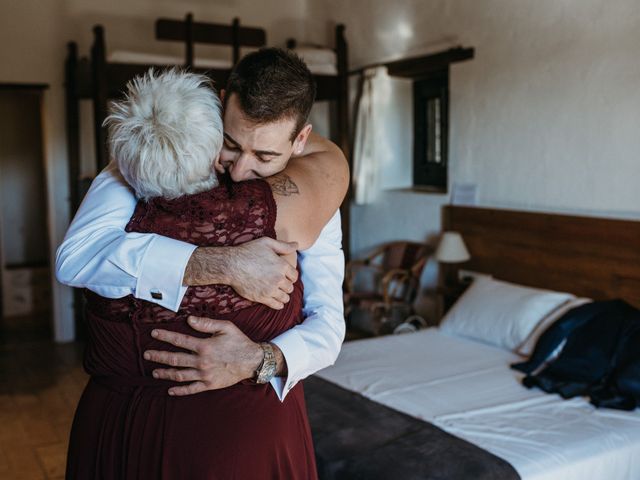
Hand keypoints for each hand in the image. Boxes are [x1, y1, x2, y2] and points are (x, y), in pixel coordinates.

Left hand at [144, 316, 263, 395]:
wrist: (253, 361)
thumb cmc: (239, 341)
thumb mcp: (225, 327)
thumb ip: (206, 324)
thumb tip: (189, 320)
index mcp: (204, 346)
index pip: (179, 340)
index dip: (165, 336)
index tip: (153, 334)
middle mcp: (201, 361)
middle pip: (175, 359)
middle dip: (158, 356)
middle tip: (146, 354)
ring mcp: (204, 374)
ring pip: (179, 375)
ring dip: (165, 373)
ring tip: (154, 371)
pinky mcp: (209, 384)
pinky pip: (191, 389)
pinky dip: (179, 390)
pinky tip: (169, 390)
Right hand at [227, 237, 298, 308]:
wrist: (231, 265)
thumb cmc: (248, 252)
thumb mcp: (266, 243)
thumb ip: (283, 245)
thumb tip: (296, 244)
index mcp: (282, 265)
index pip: (294, 276)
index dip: (291, 276)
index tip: (287, 277)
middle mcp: (278, 279)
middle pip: (290, 287)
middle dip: (286, 286)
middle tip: (281, 284)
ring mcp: (271, 289)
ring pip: (285, 297)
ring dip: (283, 295)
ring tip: (278, 293)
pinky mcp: (262, 298)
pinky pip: (276, 305)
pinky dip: (278, 304)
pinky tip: (276, 301)